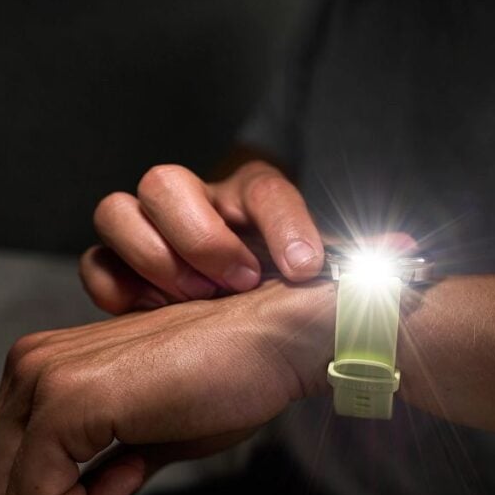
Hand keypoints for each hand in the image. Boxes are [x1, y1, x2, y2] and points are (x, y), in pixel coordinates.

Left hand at [0, 280, 334, 494]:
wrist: (274, 341)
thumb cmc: (229, 379)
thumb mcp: (148, 435)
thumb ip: (98, 466)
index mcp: (44, 364)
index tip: (111, 486)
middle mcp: (30, 364)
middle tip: (116, 493)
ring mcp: (43, 378)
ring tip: (131, 474)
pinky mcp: (69, 400)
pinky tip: (134, 471)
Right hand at [80, 160, 324, 313]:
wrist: (244, 302)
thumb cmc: (280, 279)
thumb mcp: (317, 268)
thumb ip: (347, 261)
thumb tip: (399, 251)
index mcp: (249, 197)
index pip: (263, 189)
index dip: (284, 225)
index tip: (305, 269)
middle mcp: (193, 202)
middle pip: (166, 182)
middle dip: (202, 238)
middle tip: (238, 283)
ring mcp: (148, 230)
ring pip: (116, 210)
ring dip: (156, 258)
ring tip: (196, 299)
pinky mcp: (117, 266)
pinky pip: (95, 263)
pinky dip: (116, 288)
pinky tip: (152, 312)